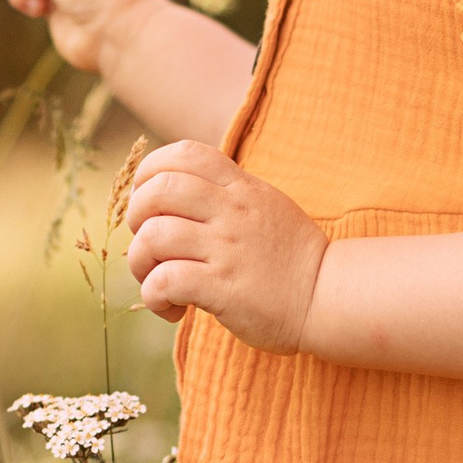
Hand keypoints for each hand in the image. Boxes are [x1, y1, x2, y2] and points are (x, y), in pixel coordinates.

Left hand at [127, 142, 327, 351]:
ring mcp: (227, 249)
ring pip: (153, 237)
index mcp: (241, 188)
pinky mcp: (223, 288)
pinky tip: (171, 308)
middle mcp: (232, 211)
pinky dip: (154, 296)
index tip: (148, 198)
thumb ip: (228, 193)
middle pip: (157, 191)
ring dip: (140, 263)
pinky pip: (165, 281)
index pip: (184, 154)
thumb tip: (179, 187)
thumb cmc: (291, 258)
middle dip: (135, 217)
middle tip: (149, 244)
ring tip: (157, 281)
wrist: (327, 298)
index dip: (151, 171)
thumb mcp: (266, 206)